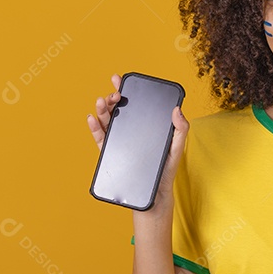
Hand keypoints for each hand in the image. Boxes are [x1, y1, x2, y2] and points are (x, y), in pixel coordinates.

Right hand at [86, 75, 188, 211]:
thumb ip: (180, 129)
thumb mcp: (176, 147)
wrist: (154, 194)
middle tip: (114, 95)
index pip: (133, 103)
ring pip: (107, 121)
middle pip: (117, 110)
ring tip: (101, 101)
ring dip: (102, 110)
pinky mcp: (111, 153)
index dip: (124, 89)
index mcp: (144, 125)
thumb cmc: (166, 169)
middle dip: (113, 98)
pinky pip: (101, 139)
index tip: (119, 78)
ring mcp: (120, 141)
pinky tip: (92, 119)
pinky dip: (95, 128)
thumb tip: (177, 109)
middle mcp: (130, 131)